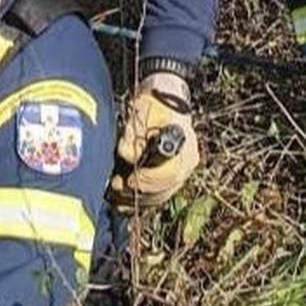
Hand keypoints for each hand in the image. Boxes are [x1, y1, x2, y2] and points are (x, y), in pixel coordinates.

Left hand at [110, 72, 199, 208]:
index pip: (171, 171)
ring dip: (137, 199)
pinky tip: (122, 203)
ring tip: (116, 195)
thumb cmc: (154, 103)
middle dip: (139, 192)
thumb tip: (128, 156)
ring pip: (162, 195)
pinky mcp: (172, 178)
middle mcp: (188, 160)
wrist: (165, 102)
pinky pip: (158, 196)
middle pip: (166, 187)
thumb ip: (134, 134)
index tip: (129, 180)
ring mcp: (182, 171)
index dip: (149, 180)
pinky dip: (140, 201)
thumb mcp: (142, 110)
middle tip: (117, 187)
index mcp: (184, 142)